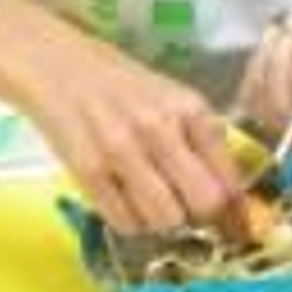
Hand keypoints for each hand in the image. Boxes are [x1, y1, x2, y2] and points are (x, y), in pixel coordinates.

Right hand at [15, 33, 247, 238]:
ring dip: (164, 224)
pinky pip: (124, 221)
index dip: (234, 210)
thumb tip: (232, 199)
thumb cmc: (124, 87)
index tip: (233, 225)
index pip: (229, 178)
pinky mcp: (87, 170)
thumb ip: (203, 142)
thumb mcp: (175, 100)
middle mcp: (161, 129)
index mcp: (191, 110)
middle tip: (189, 215)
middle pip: (204, 203)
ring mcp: (122, 150)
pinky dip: (131, 224)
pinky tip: (126, 205)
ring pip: (165, 219)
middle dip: (202, 219)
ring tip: (153, 208)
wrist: (57, 66)